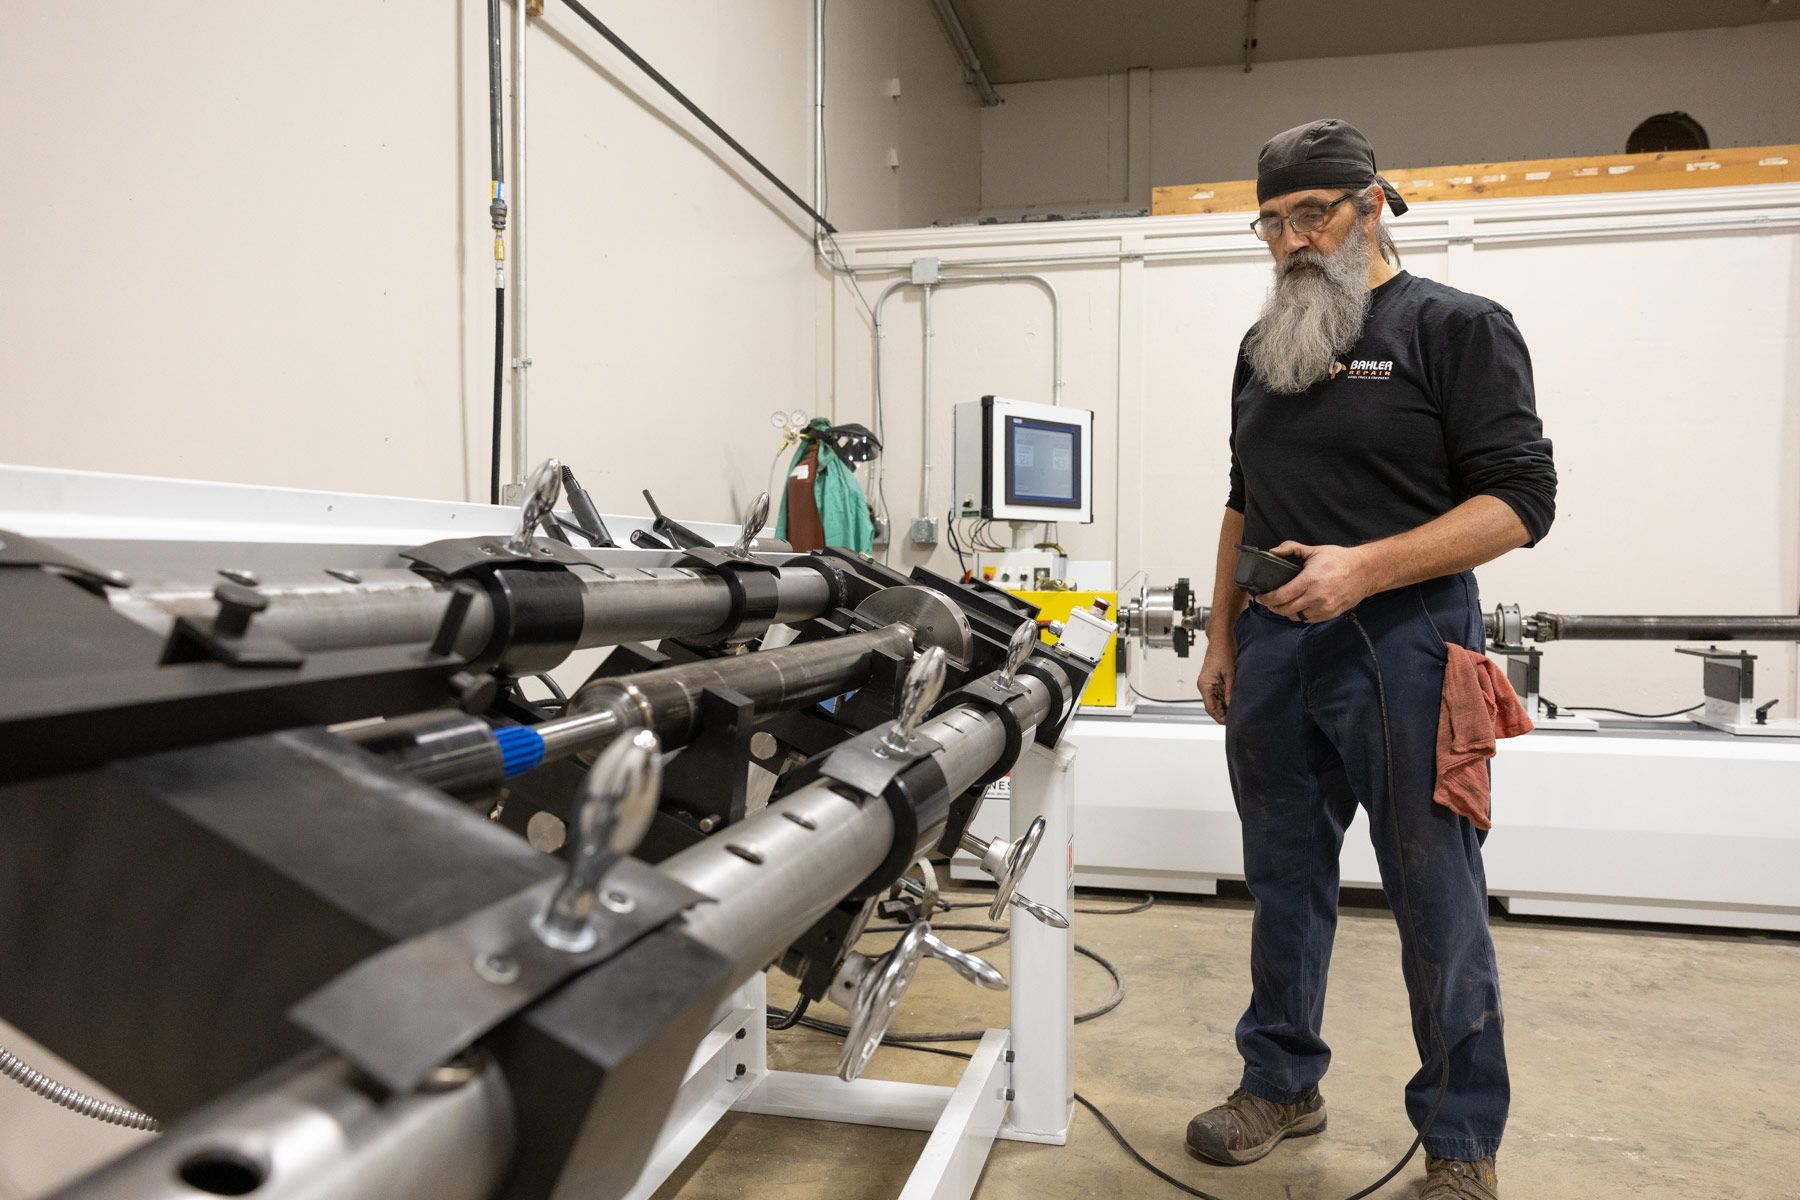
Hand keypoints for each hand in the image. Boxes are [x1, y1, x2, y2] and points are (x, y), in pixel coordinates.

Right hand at [1196, 638, 1235, 723]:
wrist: (1221, 639)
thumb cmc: (1223, 651)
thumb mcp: (1231, 674)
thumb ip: (1230, 692)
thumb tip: (1233, 706)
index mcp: (1205, 685)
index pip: (1210, 708)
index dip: (1219, 717)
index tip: (1228, 723)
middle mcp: (1204, 685)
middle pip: (1212, 705)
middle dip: (1223, 713)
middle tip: (1235, 719)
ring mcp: (1208, 682)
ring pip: (1215, 700)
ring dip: (1225, 706)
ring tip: (1236, 711)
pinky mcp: (1213, 679)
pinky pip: (1218, 693)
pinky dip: (1225, 698)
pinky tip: (1234, 701)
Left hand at [1258, 542, 1377, 623]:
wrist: (1365, 571)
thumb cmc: (1339, 559)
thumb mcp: (1314, 550)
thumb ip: (1291, 549)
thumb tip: (1272, 551)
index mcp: (1310, 581)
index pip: (1281, 596)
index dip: (1267, 599)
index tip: (1259, 597)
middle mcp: (1316, 597)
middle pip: (1286, 610)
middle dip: (1273, 607)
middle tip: (1268, 602)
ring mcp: (1324, 608)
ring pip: (1297, 617)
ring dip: (1286, 612)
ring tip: (1282, 604)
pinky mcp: (1331, 614)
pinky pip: (1309, 620)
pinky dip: (1300, 615)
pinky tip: (1298, 607)